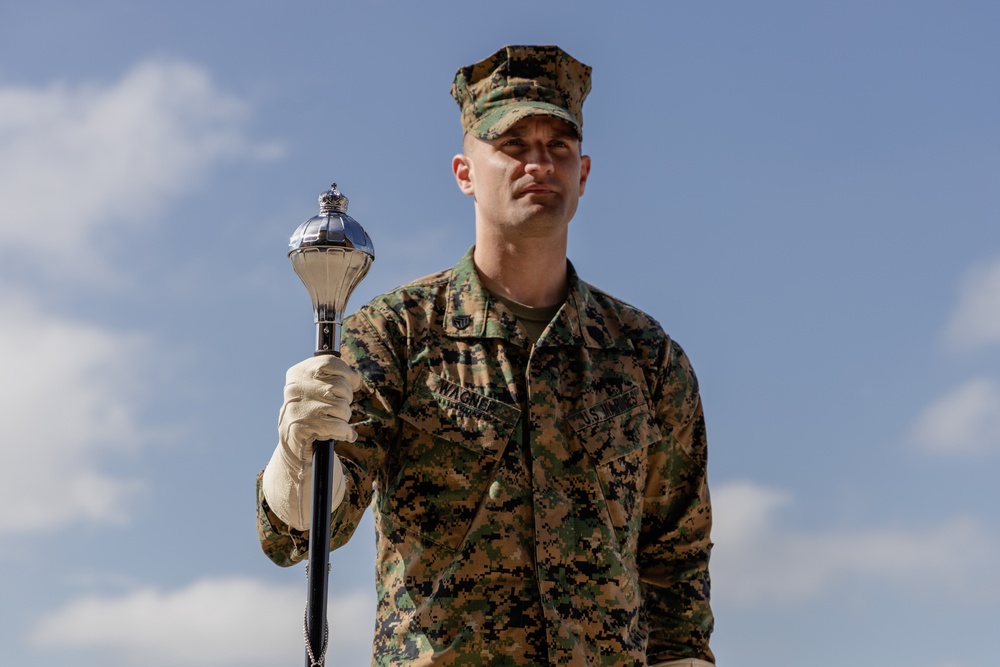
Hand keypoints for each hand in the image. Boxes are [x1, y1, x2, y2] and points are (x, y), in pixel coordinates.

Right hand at [262, 355, 362, 530]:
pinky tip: (345, 434)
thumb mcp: (316, 388)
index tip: (352, 382)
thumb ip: (333, 377)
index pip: (330, 362)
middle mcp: (296, 388)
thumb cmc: (310, 412)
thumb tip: (356, 377)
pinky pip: (340, 426)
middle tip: (338, 408)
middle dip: (346, 399)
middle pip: (339, 386)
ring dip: (344, 417)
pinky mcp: (305, 428)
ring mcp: (300, 408)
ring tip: (335, 421)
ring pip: (342, 407)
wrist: (293, 444)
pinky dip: (346, 432)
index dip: (347, 373)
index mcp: (298, 374)